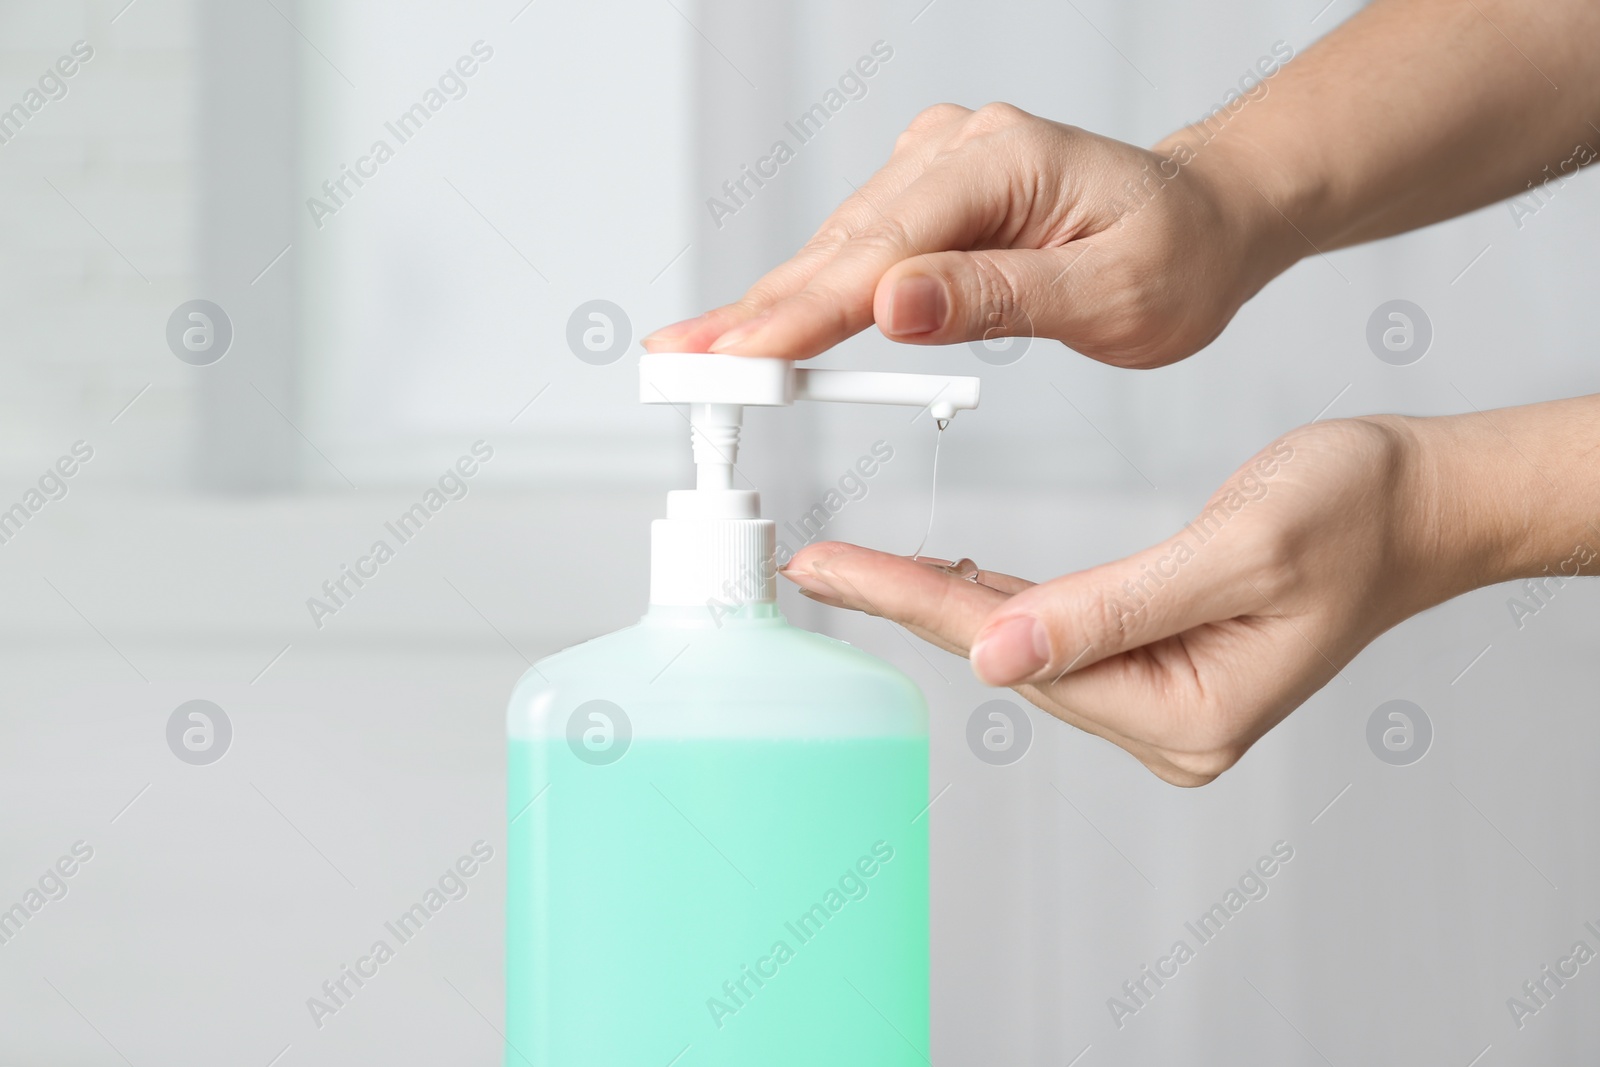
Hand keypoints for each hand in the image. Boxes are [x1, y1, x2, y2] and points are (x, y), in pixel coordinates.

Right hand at [643, 102, 1288, 366]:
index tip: (736, 360)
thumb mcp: (1112, 294)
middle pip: (840, 246)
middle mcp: (959, 147)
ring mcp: (938, 165)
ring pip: (837, 249)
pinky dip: (809, 295)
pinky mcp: (929, 193)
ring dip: (770, 307)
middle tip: (680, 365)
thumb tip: (891, 306)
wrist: (1207, 224)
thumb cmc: (1178, 258)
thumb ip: (997, 298)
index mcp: (1003, 161)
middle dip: (757, 313)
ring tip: (698, 354)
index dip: (800, 314)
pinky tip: (759, 326)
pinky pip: (857, 250)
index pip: (881, 251)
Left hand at [780, 417, 1476, 785]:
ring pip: (1027, 645)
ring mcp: (1164, 700)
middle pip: (1008, 656)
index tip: (830, 572)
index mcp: (1187, 714)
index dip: (914, 604)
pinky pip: (1061, 633)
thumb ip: (1113, 609)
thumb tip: (991, 655)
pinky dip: (1002, 599)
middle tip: (817, 564)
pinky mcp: (1161, 663)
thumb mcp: (1237, 551)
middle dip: (909, 604)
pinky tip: (955, 575)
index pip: (1018, 652)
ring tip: (858, 566)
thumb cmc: (1353, 513)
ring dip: (944, 602)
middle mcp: (1168, 725)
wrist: (1419, 504)